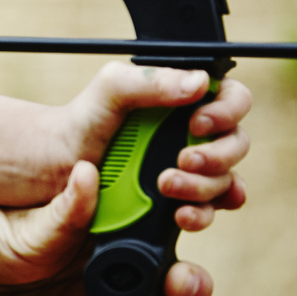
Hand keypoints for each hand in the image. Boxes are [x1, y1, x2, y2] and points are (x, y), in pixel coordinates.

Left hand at [0, 160, 217, 295]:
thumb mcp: (21, 220)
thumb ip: (62, 211)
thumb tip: (87, 172)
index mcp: (101, 233)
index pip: (156, 236)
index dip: (181, 237)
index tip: (189, 229)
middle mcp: (102, 275)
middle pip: (164, 287)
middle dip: (187, 289)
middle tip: (181, 289)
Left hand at [56, 63, 250, 226]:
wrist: (60, 166)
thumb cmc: (85, 120)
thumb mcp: (111, 90)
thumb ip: (150, 81)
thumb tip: (200, 83)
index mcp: (186, 101)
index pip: (232, 98)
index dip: (228, 110)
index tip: (198, 123)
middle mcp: (196, 135)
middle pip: (236, 144)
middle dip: (217, 154)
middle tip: (184, 159)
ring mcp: (192, 170)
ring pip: (225, 180)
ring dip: (203, 185)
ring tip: (166, 184)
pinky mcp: (181, 199)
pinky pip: (210, 210)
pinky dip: (201, 214)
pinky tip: (181, 214)